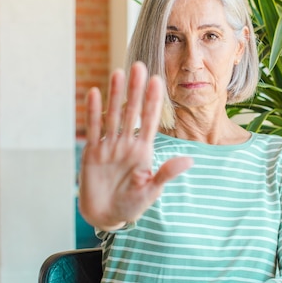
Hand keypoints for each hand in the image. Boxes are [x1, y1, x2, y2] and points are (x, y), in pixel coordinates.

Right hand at [78, 62, 192, 229]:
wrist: (107, 216)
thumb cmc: (132, 205)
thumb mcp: (151, 191)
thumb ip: (166, 174)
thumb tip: (189, 160)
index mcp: (143, 151)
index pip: (150, 120)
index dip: (153, 101)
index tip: (158, 81)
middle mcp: (126, 144)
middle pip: (132, 111)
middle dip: (136, 89)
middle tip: (139, 66)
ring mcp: (109, 146)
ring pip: (113, 115)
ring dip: (115, 95)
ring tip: (119, 72)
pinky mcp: (92, 153)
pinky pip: (93, 129)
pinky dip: (93, 112)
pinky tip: (93, 93)